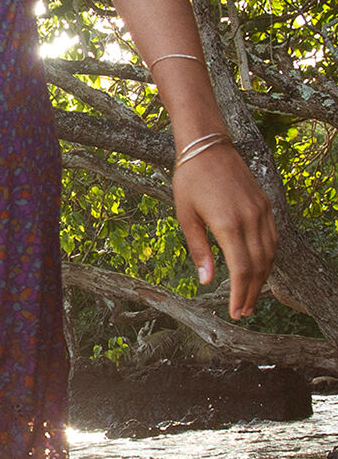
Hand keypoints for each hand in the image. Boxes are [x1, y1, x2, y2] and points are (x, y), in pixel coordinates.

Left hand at [173, 144, 277, 318]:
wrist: (207, 146)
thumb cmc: (189, 180)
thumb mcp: (186, 216)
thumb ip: (198, 249)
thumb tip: (206, 280)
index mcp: (228, 224)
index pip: (242, 270)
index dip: (241, 294)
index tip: (237, 311)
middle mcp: (250, 219)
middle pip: (259, 266)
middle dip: (252, 292)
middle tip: (244, 311)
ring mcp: (261, 211)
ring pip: (270, 253)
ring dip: (262, 278)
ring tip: (251, 296)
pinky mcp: (265, 204)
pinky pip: (273, 237)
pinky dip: (268, 257)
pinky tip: (259, 268)